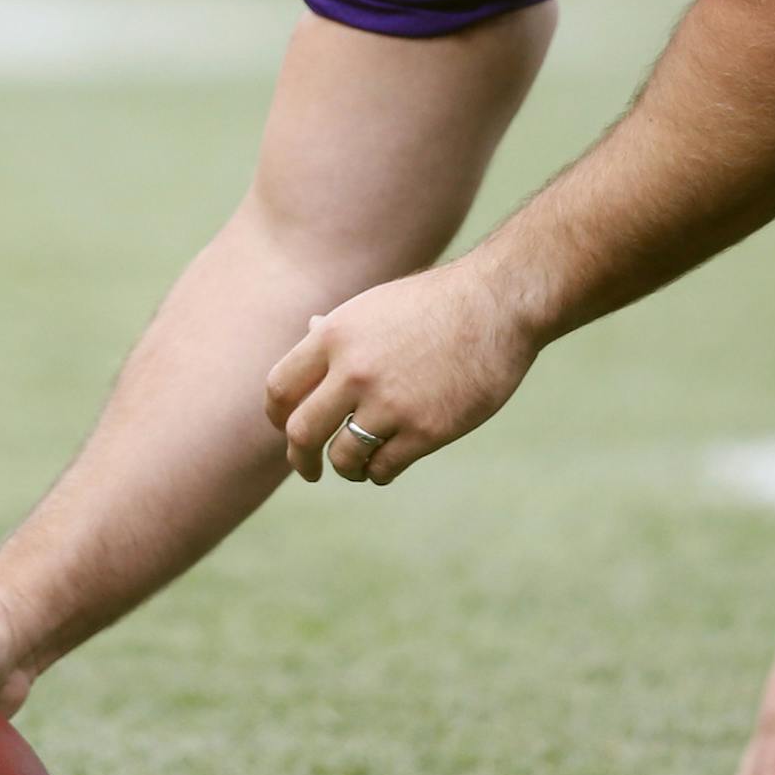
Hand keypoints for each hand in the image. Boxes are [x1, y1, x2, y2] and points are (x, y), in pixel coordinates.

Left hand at [262, 259, 535, 485]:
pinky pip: (383, 468)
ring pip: (343, 458)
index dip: (277, 416)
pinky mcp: (426, 430)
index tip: (284, 429)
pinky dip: (378, 472)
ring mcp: (390, 402)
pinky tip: (385, 464)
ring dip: (346, 468)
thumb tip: (309, 331)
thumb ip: (339, 330)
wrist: (497, 304)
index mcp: (335, 335)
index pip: (280, 388)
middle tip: (309, 469)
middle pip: (301, 432)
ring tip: (357, 465)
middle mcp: (354, 370)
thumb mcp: (375, 306)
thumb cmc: (435, 303)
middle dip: (300, 459)